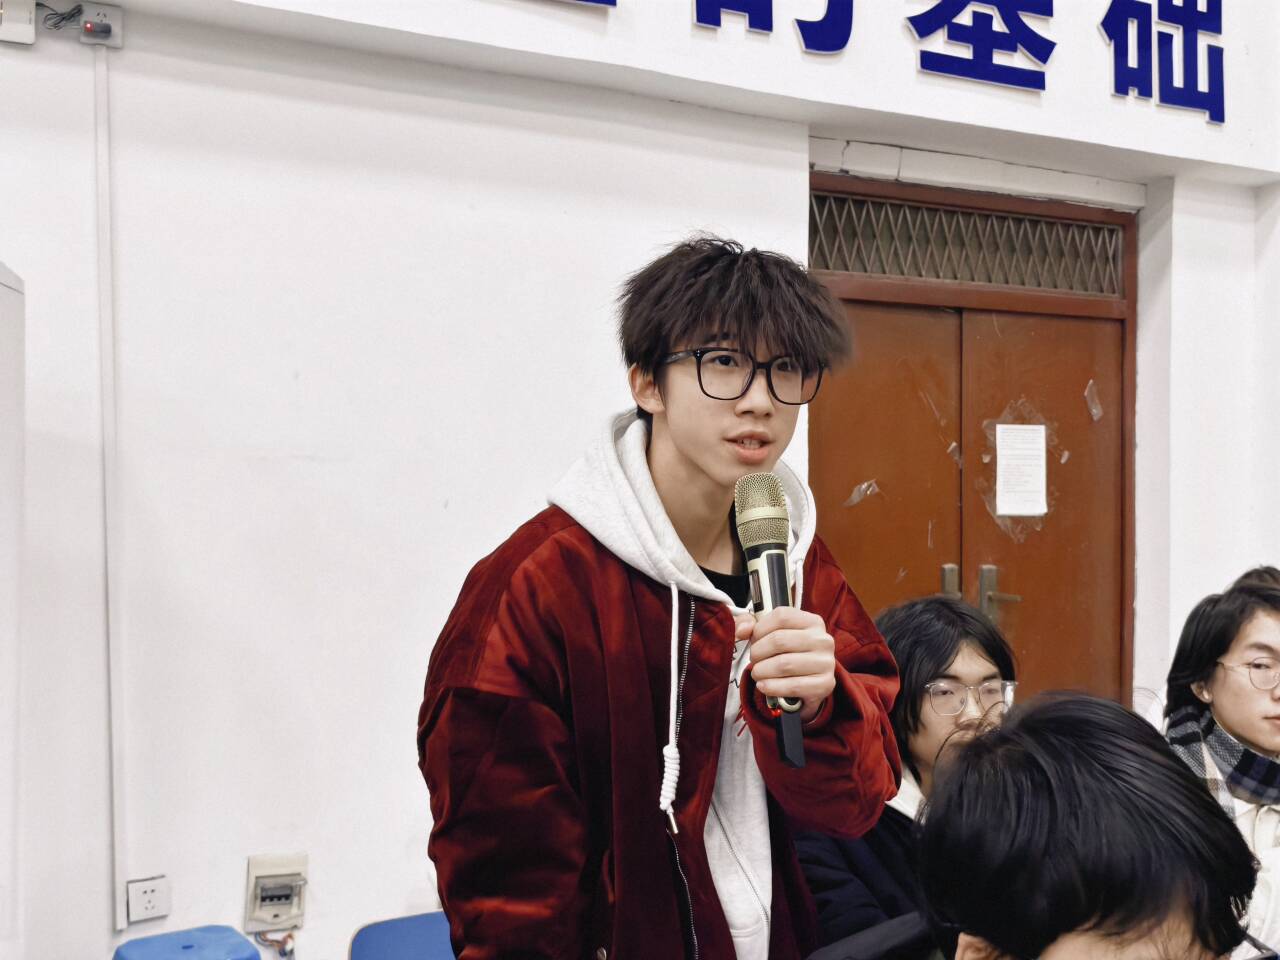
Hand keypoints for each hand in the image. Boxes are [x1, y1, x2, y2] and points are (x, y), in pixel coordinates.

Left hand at [736, 608, 834, 722]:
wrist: (808, 685)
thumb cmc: (788, 655)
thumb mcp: (773, 635)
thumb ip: (751, 625)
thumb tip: (741, 630)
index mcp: (812, 622)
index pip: (781, 616)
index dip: (760, 629)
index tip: (754, 641)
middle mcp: (823, 640)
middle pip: (779, 640)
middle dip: (758, 653)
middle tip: (753, 661)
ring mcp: (826, 662)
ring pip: (783, 664)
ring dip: (762, 671)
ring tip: (757, 674)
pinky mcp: (825, 684)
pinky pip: (792, 686)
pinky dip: (772, 687)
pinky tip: (764, 686)